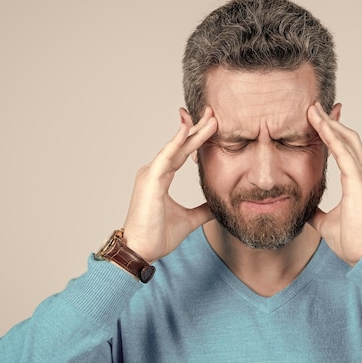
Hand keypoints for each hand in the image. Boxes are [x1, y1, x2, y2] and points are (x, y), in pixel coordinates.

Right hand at [122, 107, 216, 262]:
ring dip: (192, 131)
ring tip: (210, 118)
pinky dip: (176, 143)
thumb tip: (219, 205)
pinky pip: (166, 157)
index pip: (183, 153)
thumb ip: (203, 210)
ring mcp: (151, 174)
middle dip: (198, 128)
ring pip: (176, 147)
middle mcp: (154, 171)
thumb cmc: (158, 235)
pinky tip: (187, 130)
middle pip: (180, 145)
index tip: (212, 125)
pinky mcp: (150, 180)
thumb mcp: (189, 220)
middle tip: (213, 112)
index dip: (197, 138)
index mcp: (161, 177)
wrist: (142, 251)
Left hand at [307, 102, 361, 265]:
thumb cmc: (350, 240)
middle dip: (330, 121)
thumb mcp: (325, 222)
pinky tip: (321, 126)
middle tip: (313, 106)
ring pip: (347, 140)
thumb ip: (317, 211)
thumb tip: (305, 209)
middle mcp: (361, 174)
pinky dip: (332, 137)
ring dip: (329, 123)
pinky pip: (344, 153)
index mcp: (355, 181)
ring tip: (313, 109)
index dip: (333, 132)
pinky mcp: (358, 182)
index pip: (344, 148)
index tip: (318, 119)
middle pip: (347, 137)